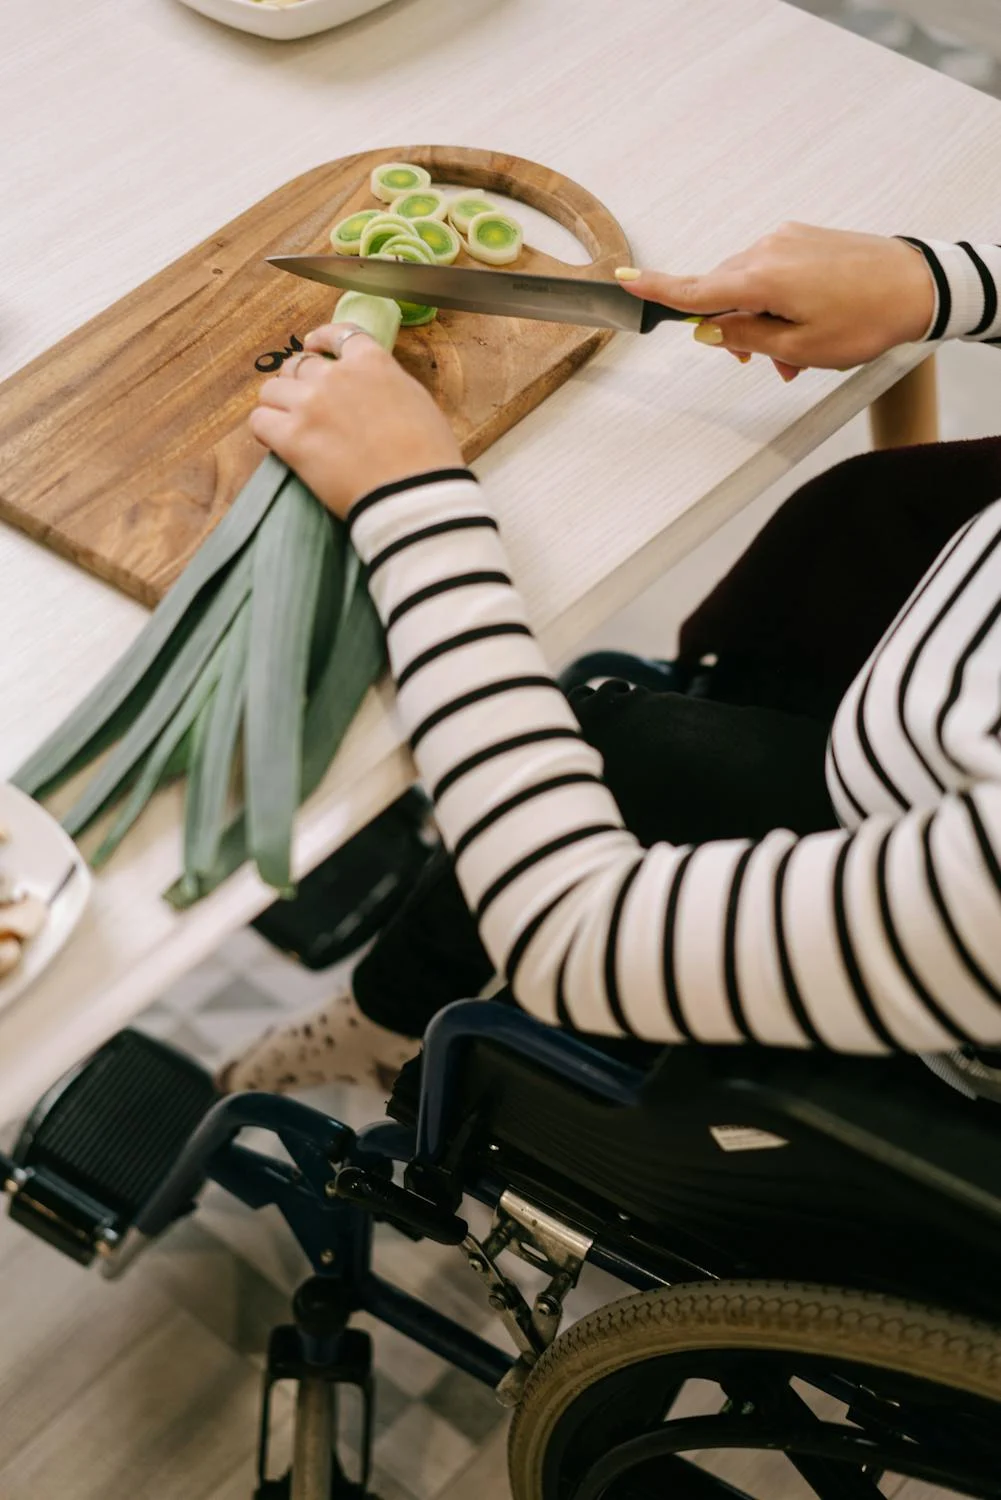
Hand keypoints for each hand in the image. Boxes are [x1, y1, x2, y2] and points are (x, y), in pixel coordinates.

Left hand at [249, 323, 463, 518]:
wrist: (412, 492)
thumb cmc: (427, 456)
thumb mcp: (416, 401)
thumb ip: (387, 384)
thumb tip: (371, 389)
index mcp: (372, 363)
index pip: (339, 335)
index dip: (322, 340)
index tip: (313, 347)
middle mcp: (336, 376)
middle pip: (298, 364)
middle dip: (298, 379)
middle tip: (301, 398)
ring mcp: (310, 405)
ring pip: (272, 390)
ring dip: (278, 404)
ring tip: (286, 422)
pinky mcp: (292, 438)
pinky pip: (259, 421)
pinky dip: (265, 428)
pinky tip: (276, 440)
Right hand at [616, 223, 935, 380]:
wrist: (918, 285)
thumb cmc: (865, 318)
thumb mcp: (799, 347)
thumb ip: (745, 338)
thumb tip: (708, 330)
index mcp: (760, 278)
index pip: (693, 289)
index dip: (654, 289)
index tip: (622, 280)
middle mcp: (766, 250)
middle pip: (722, 292)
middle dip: (733, 330)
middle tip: (764, 363)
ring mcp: (785, 240)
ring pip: (749, 286)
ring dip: (760, 320)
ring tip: (796, 355)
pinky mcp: (803, 238)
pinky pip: (772, 271)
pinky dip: (777, 300)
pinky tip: (804, 326)